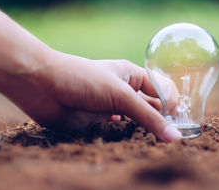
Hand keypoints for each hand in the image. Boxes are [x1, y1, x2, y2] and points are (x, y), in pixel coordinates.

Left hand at [2, 50, 181, 142]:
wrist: (42, 86)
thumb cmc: (82, 79)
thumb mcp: (119, 95)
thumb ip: (148, 116)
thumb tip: (175, 138)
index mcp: (131, 75)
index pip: (161, 89)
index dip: (171, 104)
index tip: (176, 120)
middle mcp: (122, 90)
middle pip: (150, 106)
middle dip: (161, 120)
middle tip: (173, 138)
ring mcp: (110, 106)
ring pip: (135, 120)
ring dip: (144, 130)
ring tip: (157, 144)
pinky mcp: (96, 121)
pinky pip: (118, 131)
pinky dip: (126, 136)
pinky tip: (132, 141)